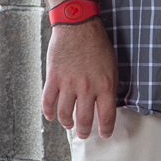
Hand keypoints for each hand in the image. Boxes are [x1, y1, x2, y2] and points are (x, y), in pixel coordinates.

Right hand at [43, 18, 117, 138]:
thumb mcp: (112, 66)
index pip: (107, 114)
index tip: (105, 134)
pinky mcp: (53, 79)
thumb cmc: (98, 44)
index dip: (106, 128)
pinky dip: (48, 112)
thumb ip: (109, 86)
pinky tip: (51, 116)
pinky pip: (48, 102)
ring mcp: (68, 84)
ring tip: (70, 125)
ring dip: (67, 123)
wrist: (79, 27)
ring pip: (65, 114)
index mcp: (106, 84)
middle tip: (84, 134)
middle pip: (84, 118)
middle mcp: (87, 88)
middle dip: (85, 130)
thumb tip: (107, 103)